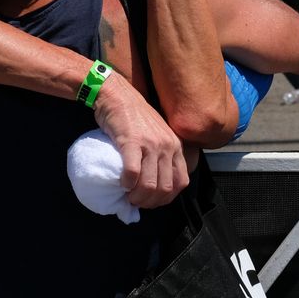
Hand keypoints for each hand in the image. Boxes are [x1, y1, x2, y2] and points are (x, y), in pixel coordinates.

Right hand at [92, 75, 188, 207]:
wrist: (117, 95)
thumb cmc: (134, 116)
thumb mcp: (158, 134)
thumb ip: (161, 154)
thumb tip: (154, 182)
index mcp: (175, 146)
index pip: (181, 182)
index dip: (166, 198)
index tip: (152, 200)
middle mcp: (167, 146)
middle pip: (165, 188)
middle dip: (150, 202)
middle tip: (136, 202)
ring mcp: (150, 144)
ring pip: (150, 185)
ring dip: (137, 197)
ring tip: (127, 196)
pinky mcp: (131, 142)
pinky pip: (133, 173)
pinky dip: (127, 184)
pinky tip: (121, 184)